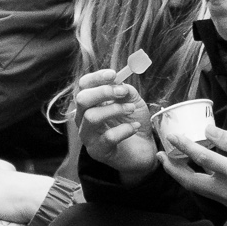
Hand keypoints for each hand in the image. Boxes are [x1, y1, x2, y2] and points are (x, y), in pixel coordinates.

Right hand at [74, 67, 157, 181]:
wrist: (144, 149)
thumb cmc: (134, 122)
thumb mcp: (133, 101)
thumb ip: (125, 90)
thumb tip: (118, 79)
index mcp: (90, 103)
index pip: (83, 86)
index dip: (97, 78)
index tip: (114, 75)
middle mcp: (83, 118)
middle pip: (82, 100)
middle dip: (103, 92)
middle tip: (123, 92)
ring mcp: (88, 136)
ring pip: (91, 117)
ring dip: (115, 109)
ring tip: (131, 109)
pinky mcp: (98, 151)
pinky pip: (107, 137)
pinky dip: (124, 129)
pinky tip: (134, 127)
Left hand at [159, 127, 226, 208]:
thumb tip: (207, 131)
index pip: (201, 158)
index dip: (184, 146)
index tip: (172, 136)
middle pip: (191, 181)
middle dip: (172, 169)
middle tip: (161, 156)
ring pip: (198, 189)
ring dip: (182, 176)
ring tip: (172, 162)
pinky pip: (208, 193)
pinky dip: (196, 181)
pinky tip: (195, 171)